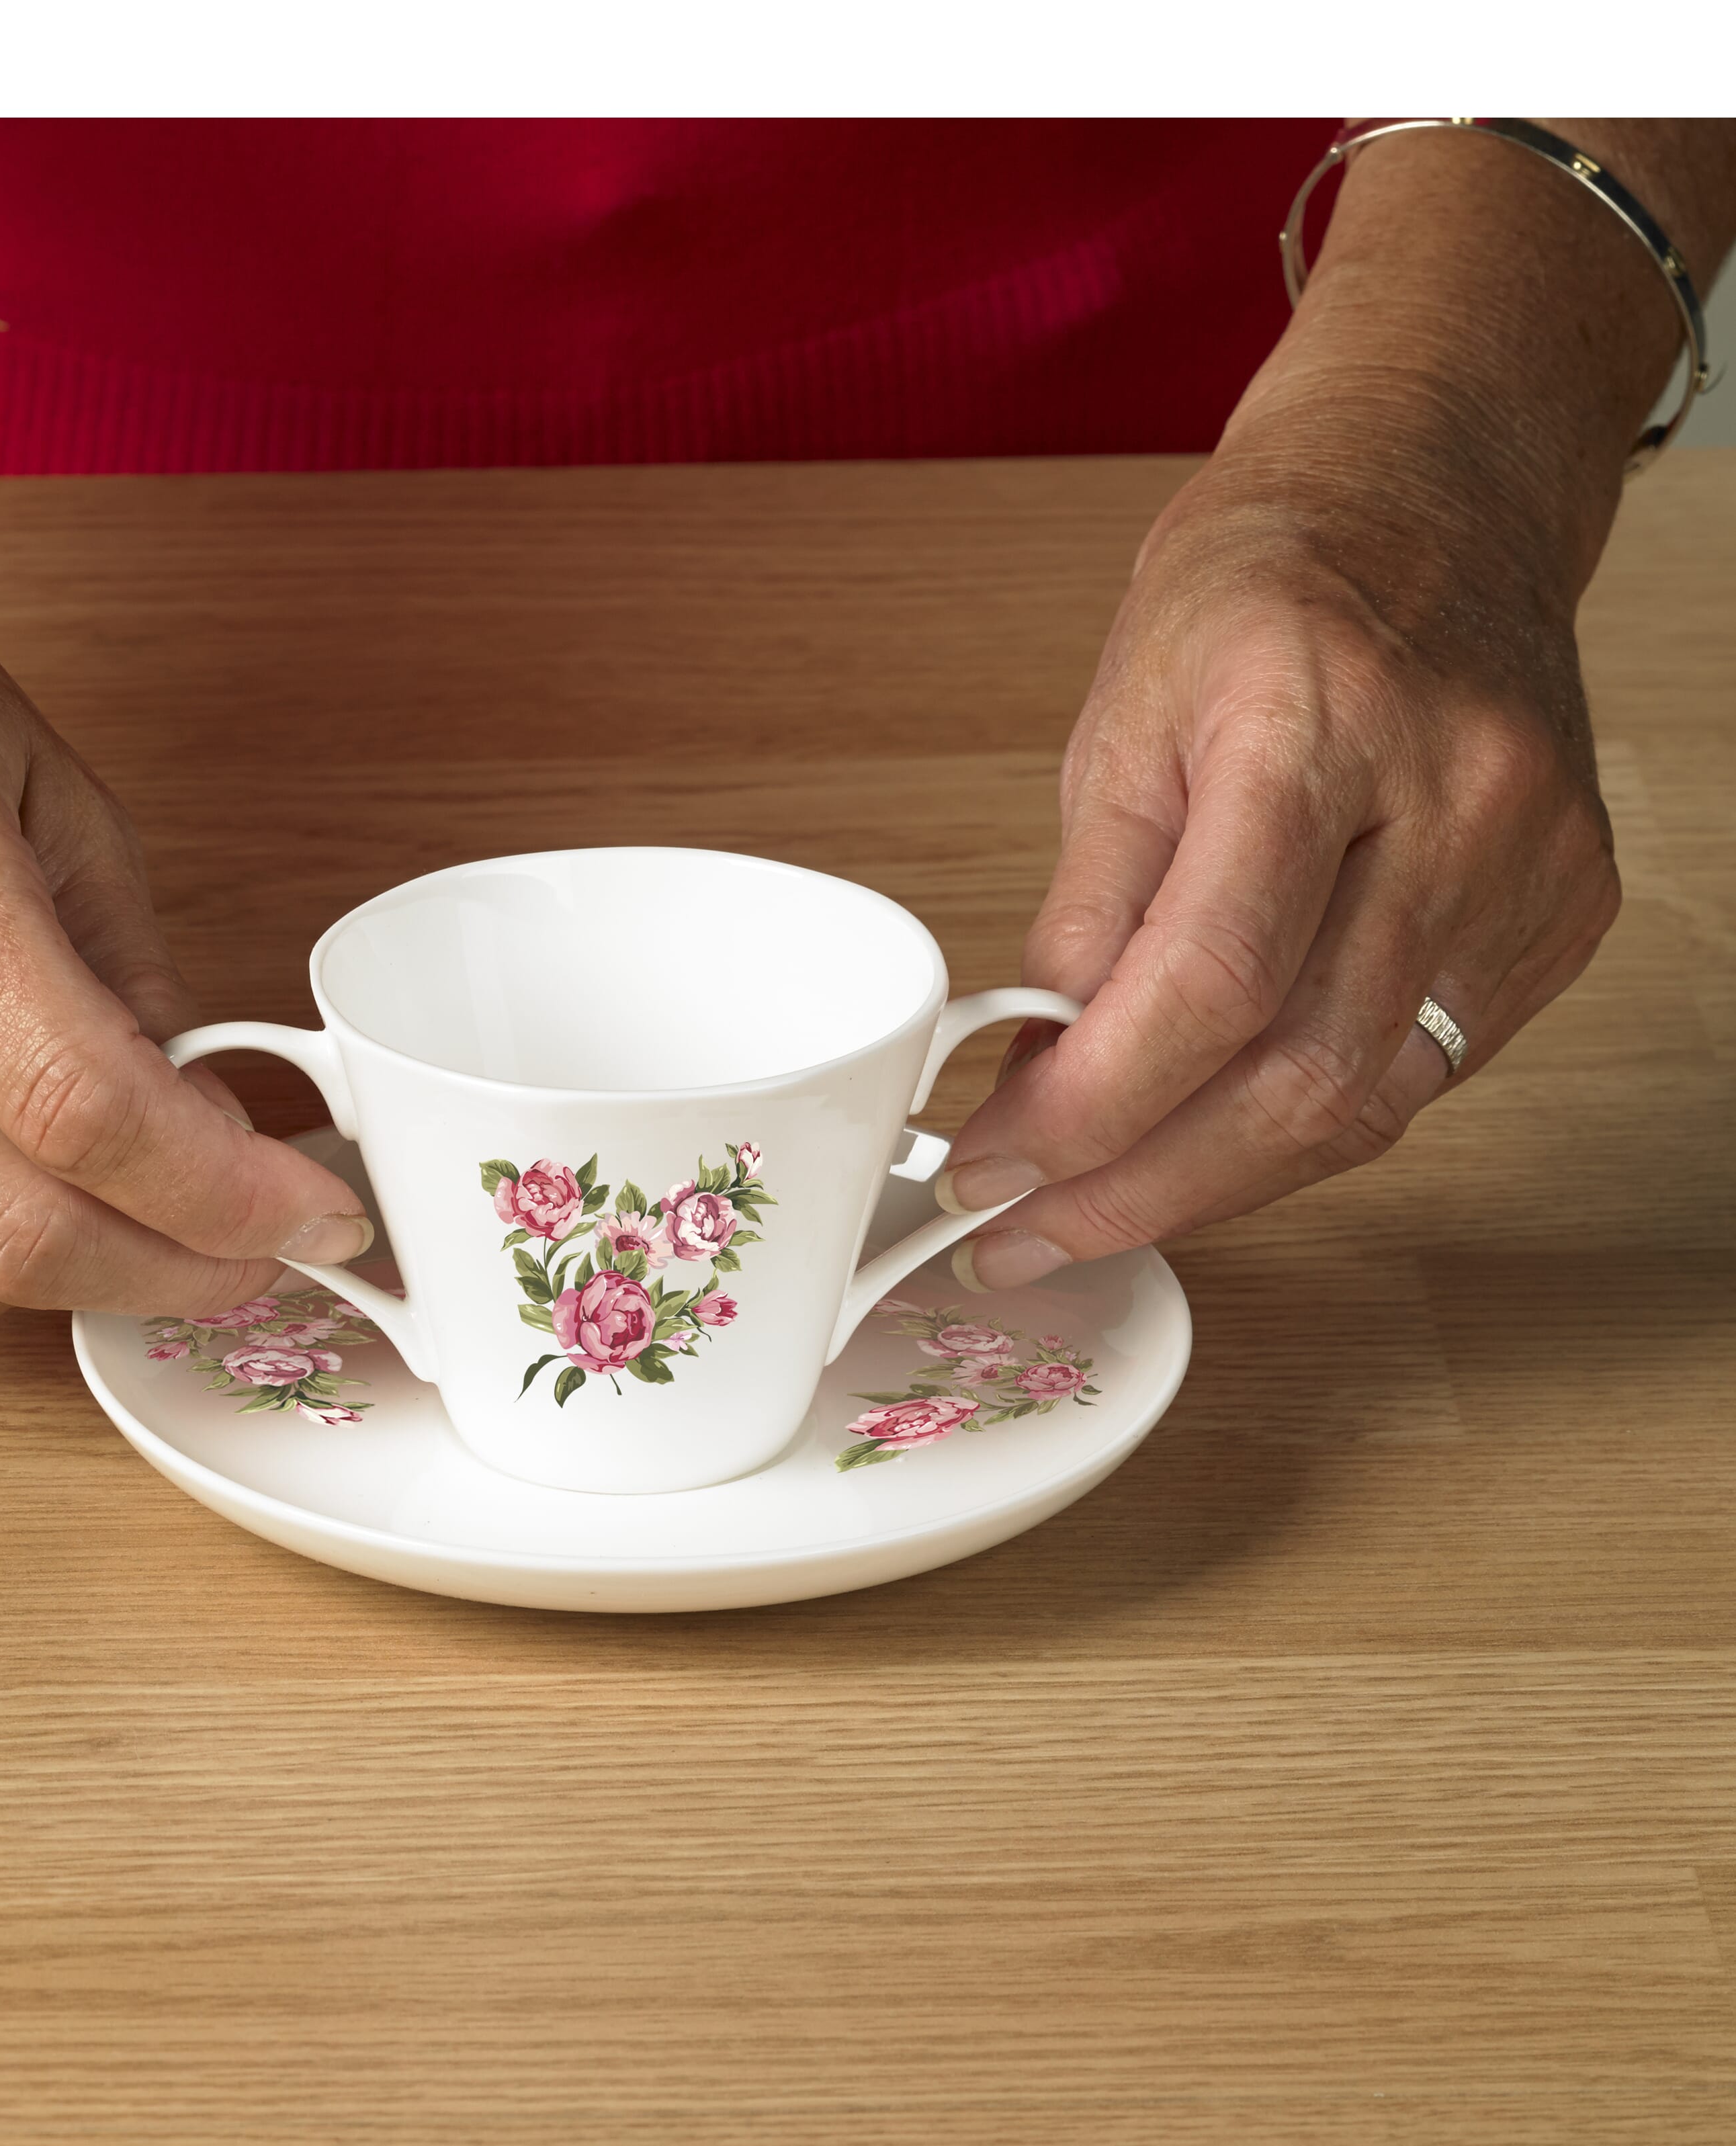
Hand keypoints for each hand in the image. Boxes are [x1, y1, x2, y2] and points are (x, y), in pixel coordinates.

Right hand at [0, 491, 370, 1329]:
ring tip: (138, 1223)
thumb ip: (135, 984)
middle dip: (170, 1273)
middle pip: (11, 1230)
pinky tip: (8, 1192)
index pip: (84, 1109)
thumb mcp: (60, 798)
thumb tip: (203, 1135)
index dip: (224, 1194)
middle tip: (252, 1255)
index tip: (311, 1215)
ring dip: (65, 1277)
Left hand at [934, 435, 1620, 1288]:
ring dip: (1212, 1185)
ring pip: (1363, 1105)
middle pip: (1297, 1078)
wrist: (1429, 502)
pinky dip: (1297, 1128)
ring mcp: (1528, 866)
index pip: (1209, 984)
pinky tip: (1206, 1142)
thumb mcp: (1119, 725)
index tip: (988, 1171)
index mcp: (1316, 724)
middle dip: (1139, 1191)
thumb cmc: (1261, 590)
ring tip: (1091, 1213)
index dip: (1089, 1113)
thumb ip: (1084, 914)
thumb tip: (1034, 1080)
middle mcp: (1452, 801)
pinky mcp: (1560, 915)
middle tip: (1021, 1239)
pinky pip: (1417, 1076)